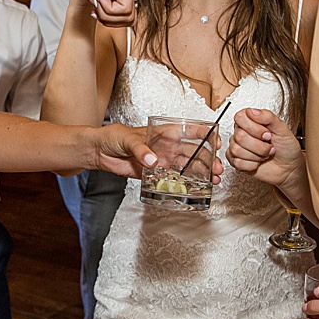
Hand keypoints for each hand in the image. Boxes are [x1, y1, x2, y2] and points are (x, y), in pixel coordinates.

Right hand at [56, 0, 134, 26]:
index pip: (123, 13)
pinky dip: (108, 9)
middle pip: (128, 19)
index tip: (93, 11)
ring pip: (128, 17)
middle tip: (95, 9)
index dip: (107, 19)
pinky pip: (124, 9)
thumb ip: (98, 0)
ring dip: (107, 16)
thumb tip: (101, 11)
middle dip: (109, 21)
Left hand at [88, 123, 224, 182]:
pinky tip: (196, 188)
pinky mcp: (156, 174)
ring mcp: (163, 160)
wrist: (100, 152)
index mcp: (164, 132)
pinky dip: (186, 183)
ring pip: (188, 166)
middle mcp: (167, 146)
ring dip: (202, 172)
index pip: (189, 130)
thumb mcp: (127, 139)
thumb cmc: (113, 137)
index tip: (216, 141)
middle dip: (208, 159)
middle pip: (194, 152)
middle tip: (218, 168)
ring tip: (214, 180)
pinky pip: (174, 178)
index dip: (205, 135)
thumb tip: (153, 161)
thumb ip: (140, 149)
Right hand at [227, 107, 302, 187]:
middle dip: (259, 145)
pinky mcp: (237, 161)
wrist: (289, 167)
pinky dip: (252, 164)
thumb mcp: (282, 129)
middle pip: (239, 136)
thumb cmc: (287, 148)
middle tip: (269, 145)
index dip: (254, 127)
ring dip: (257, 155)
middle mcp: (242, 132)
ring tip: (265, 153)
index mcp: (250, 121)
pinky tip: (258, 161)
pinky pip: (238, 163)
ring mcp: (238, 147)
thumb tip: (252, 111)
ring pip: (237, 150)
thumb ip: (268, 117)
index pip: (240, 117)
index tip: (267, 134)